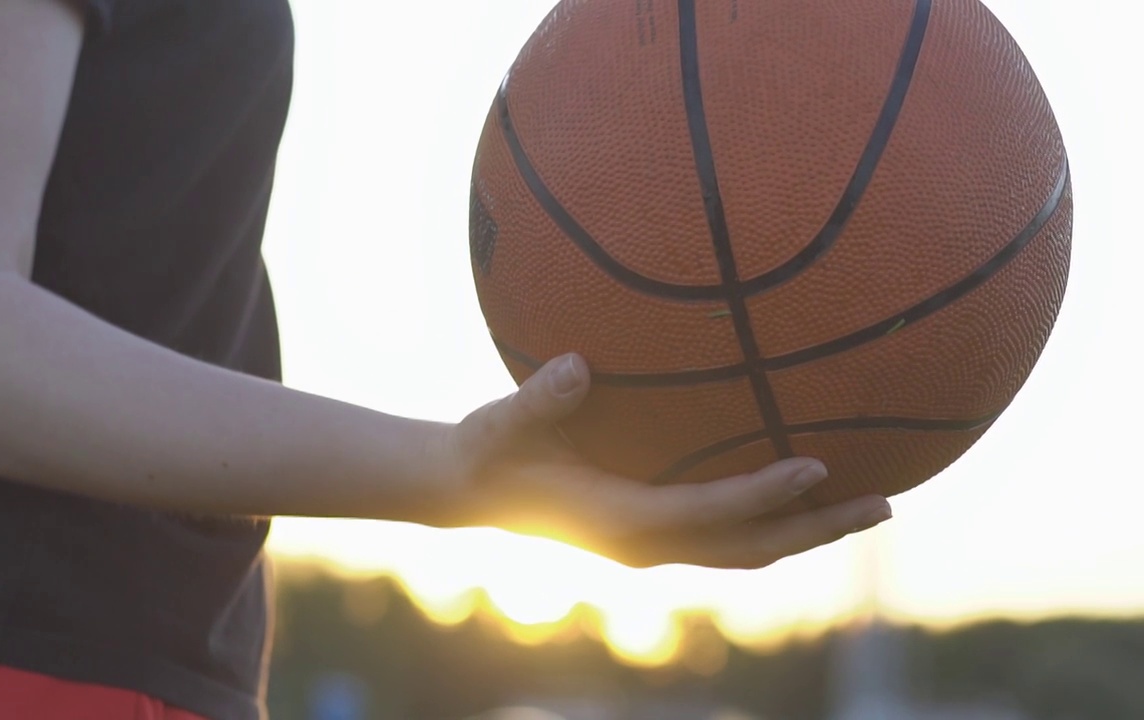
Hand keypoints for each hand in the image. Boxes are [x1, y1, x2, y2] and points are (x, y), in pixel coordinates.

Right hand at [439, 354, 892, 569]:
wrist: (467, 494)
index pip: (707, 512)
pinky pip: (728, 533)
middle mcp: (645, 545)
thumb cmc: (484, 453)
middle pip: (751, 547)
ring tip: (868, 504)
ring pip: (748, 549)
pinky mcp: (653, 535)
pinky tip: (800, 483)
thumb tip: (574, 366)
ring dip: (808, 530)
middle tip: (886, 502)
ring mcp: (653, 546)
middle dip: (817, 529)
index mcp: (618, 520)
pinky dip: (773, 517)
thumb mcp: (497, 426)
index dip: (763, 494)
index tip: (818, 465)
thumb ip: (535, 401)